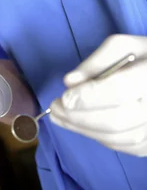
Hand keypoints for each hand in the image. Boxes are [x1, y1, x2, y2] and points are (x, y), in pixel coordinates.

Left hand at [50, 34, 146, 155]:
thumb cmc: (144, 56)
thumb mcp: (123, 45)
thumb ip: (97, 61)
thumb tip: (70, 82)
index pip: (118, 91)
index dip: (88, 97)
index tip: (65, 98)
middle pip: (115, 120)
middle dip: (79, 117)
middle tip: (54, 108)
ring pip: (116, 137)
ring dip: (83, 129)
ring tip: (61, 117)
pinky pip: (122, 146)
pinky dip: (98, 136)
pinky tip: (82, 125)